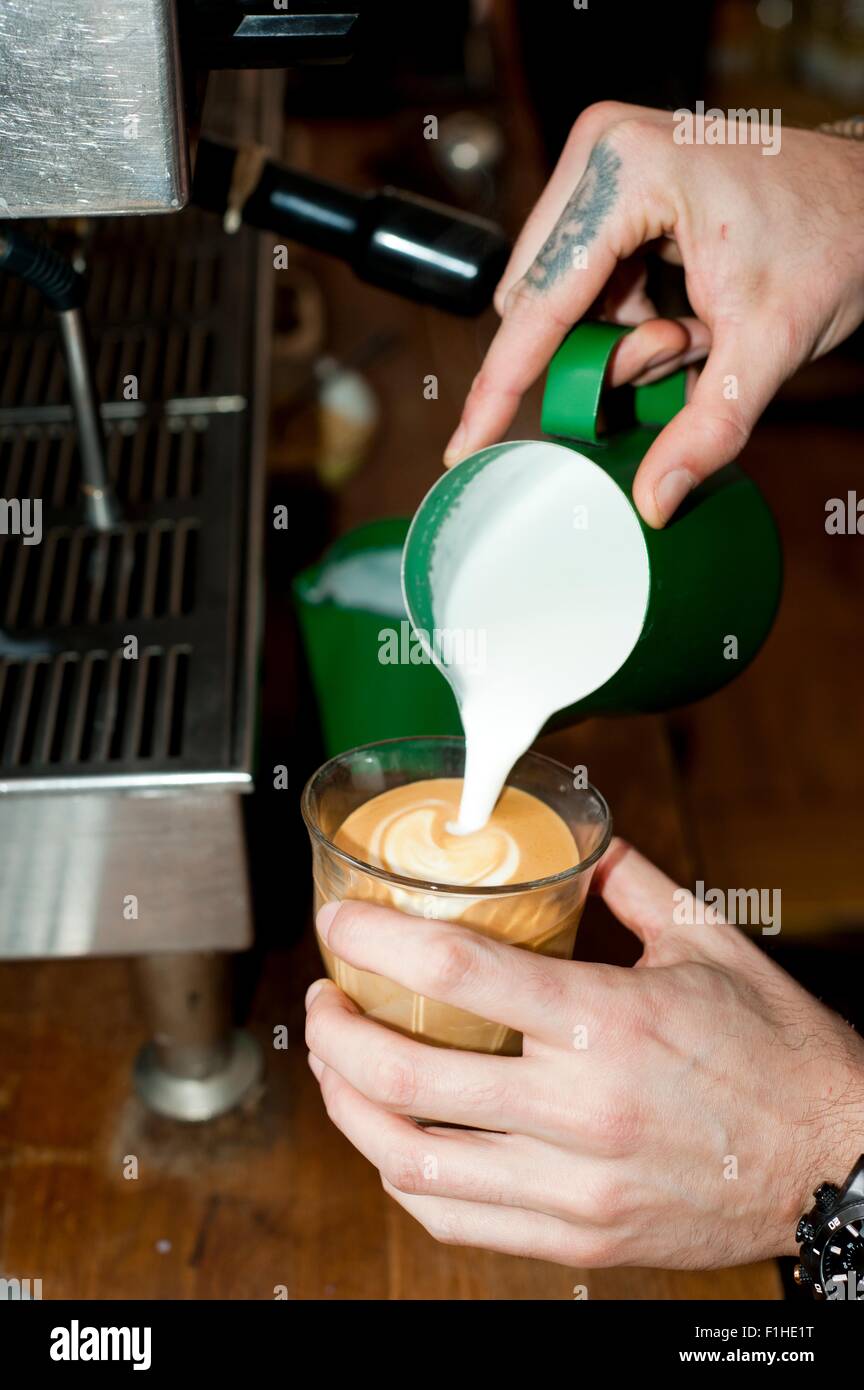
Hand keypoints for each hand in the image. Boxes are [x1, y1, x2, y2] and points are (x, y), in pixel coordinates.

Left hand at [305, 839, 863, 1268]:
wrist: (837, 1162)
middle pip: (406, 1074)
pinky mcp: (577, 1237)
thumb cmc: (779, 1053)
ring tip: (337, 1066)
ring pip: (411, 1159)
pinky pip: (454, 1219)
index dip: (373, 938)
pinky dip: (402, 1175)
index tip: (337, 922)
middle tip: (325, 999)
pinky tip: (391, 1137)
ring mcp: (573, 1185)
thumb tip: (580, 840)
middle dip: (335, 1032)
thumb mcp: (707, 944)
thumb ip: (630, 883)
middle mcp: (580, 1110)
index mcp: (607, 1020)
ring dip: (349, 1107)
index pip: (454, 969)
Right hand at [443, 103, 863, 526]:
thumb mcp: (770, 345)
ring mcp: (604, 161)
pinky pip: (584, 282)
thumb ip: (708, 428)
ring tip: (695, 328)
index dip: (501, 388)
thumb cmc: (835, 236)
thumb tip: (653, 503)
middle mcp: (601, 152)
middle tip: (680, 350)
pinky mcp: (613, 178)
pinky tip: (686, 308)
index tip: (464, 448)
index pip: (541, 304)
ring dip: (617, 340)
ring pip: (560, 298)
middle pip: (539, 301)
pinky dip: (627, 318)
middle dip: (598, 355)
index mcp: (627, 172)